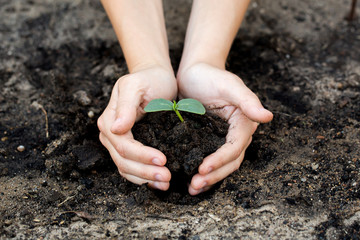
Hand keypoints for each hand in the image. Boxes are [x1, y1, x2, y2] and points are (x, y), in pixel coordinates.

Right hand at [98, 66, 176, 189]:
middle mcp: (111, 134)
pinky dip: (143, 177)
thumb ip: (125, 105)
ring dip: (145, 179)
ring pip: (126, 168)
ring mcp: (118, 142)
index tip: (162, 160)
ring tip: (165, 183)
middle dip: (145, 172)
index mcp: (109, 120)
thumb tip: (115, 128)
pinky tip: (158, 182)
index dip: (142, 156)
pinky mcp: (130, 146)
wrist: (156, 78)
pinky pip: (132, 168)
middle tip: (167, 177)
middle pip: (124, 161)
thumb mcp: (136, 86)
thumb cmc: (149, 79)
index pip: (124, 146)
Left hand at [177, 63, 272, 194]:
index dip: (220, 160)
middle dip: (214, 175)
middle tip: (195, 184)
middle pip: (230, 161)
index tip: (202, 168)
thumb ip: (247, 100)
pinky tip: (192, 182)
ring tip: (193, 189)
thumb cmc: (211, 76)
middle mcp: (236, 135)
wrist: (195, 74)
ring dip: (210, 179)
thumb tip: (268, 117)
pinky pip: (211, 161)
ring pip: (223, 166)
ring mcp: (223, 140)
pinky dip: (204, 173)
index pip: (235, 147)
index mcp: (244, 122)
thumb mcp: (228, 85)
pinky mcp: (209, 141)